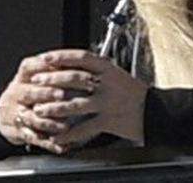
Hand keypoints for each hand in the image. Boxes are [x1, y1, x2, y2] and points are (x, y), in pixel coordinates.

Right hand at [0, 53, 73, 152]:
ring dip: (48, 122)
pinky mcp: (19, 131)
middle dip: (45, 93)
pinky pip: (33, 137)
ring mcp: (16, 113)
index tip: (58, 66)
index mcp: (22, 77)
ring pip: (31, 118)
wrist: (4, 113)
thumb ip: (51, 67)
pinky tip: (60, 145)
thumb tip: (77, 59)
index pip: (29, 67)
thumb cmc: (27, 90)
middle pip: (29, 92)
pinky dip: (48, 142)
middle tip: (61, 94)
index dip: (43, 66)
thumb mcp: (33, 75)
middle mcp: (17, 93)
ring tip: (63, 125)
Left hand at [24, 49, 148, 151]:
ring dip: (55, 108)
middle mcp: (108, 84)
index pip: (81, 57)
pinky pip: (85, 128)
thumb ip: (97, 71)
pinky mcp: (109, 121)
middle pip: (74, 79)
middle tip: (36, 83)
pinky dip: (69, 134)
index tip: (45, 58)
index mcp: (110, 69)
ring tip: (40, 110)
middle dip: (52, 81)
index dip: (61, 57)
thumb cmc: (135, 93)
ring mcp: (108, 103)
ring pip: (75, 104)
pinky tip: (59, 136)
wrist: (156, 111)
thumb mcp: (118, 75)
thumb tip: (72, 65)